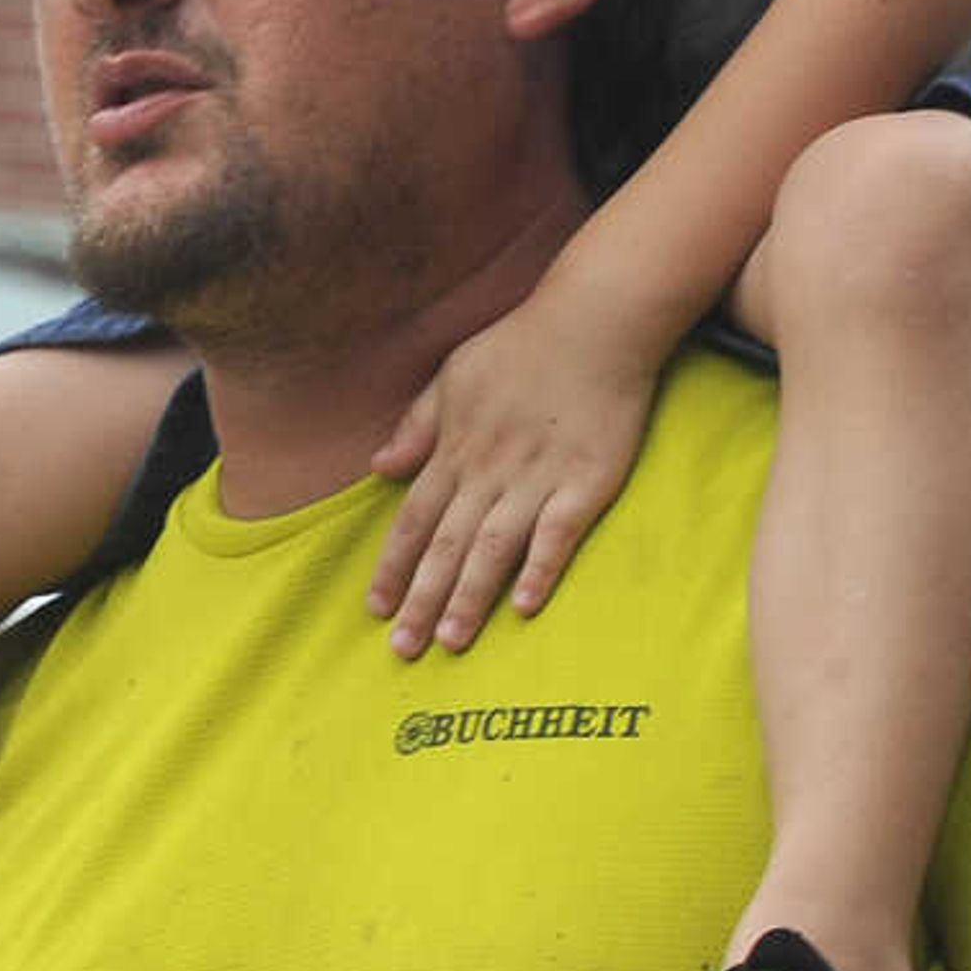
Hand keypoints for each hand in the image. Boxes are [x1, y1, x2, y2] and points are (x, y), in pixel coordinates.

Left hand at [366, 291, 669, 658]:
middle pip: (446, 545)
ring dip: (469, 597)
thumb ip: (416, 426)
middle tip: (403, 650)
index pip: (413, 520)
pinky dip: (539, 570)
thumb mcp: (452, 375)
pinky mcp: (585, 482)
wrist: (593, 320)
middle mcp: (489, 471)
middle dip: (422, 600)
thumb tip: (379, 468)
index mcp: (456, 449)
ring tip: (451, 642)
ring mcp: (537, 478)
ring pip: (492, 548)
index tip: (377, 609)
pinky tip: (525, 607)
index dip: (394, 567)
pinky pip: (557, 534)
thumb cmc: (521, 345)